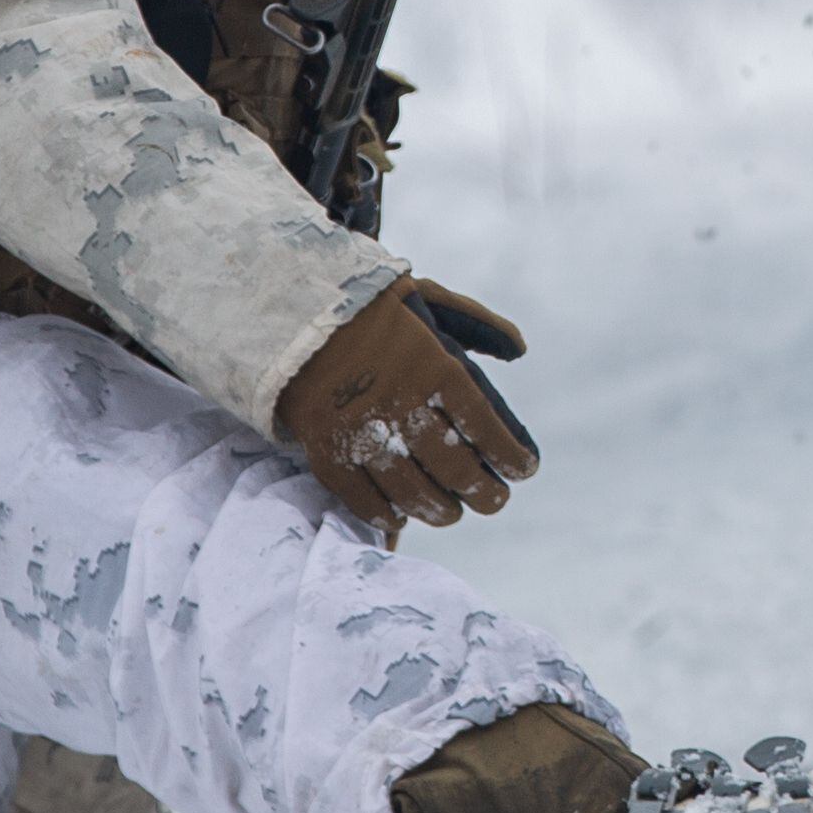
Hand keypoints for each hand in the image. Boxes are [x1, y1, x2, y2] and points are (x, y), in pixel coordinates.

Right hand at [275, 279, 537, 532]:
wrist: (288, 308)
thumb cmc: (366, 305)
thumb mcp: (427, 296)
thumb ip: (476, 322)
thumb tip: (519, 349)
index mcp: (432, 366)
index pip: (485, 427)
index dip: (510, 456)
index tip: (523, 470)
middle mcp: (400, 405)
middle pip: (454, 469)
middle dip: (484, 493)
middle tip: (494, 500)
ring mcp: (361, 433)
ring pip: (413, 492)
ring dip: (440, 510)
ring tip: (452, 512)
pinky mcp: (326, 452)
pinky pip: (364, 500)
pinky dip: (386, 515)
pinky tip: (402, 516)